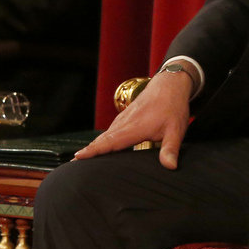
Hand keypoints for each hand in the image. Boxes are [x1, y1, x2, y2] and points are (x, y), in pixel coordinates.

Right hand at [74, 65, 192, 168]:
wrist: (171, 82)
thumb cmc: (174, 105)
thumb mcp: (177, 129)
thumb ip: (171, 149)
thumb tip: (170, 167)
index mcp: (135, 127)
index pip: (110, 142)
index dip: (94, 150)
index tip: (77, 157)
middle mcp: (126, 122)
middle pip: (103, 139)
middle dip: (88, 150)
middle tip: (72, 163)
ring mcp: (125, 117)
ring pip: (106, 133)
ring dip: (94, 145)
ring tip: (82, 157)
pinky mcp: (127, 115)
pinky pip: (112, 128)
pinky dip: (103, 137)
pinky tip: (101, 144)